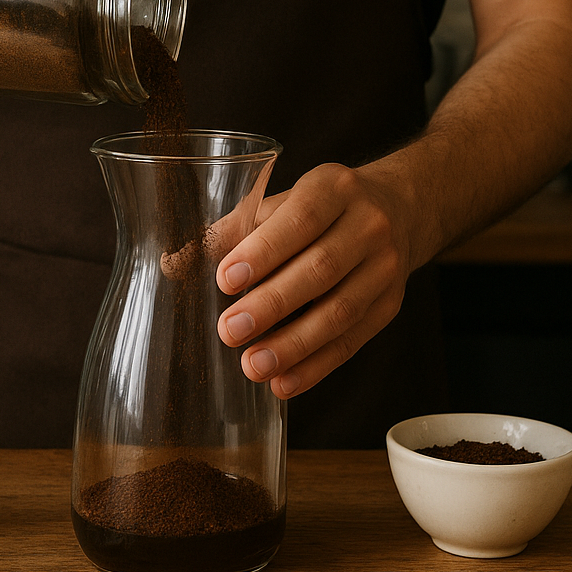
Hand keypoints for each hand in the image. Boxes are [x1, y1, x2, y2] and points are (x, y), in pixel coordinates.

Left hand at [214, 163, 414, 399]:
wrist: (397, 210)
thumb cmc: (320, 208)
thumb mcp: (281, 203)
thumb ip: (231, 230)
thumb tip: (174, 264)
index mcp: (334, 189)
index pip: (300, 220)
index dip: (263, 252)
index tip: (225, 281)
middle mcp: (368, 225)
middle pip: (320, 269)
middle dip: (272, 305)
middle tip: (229, 331)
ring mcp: (385, 267)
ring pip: (340, 311)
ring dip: (293, 345)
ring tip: (253, 365)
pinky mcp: (389, 305)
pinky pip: (353, 341)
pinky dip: (316, 366)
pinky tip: (284, 382)